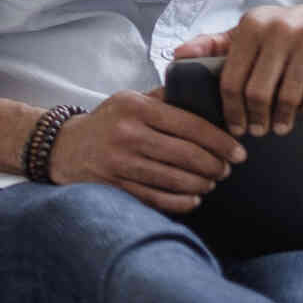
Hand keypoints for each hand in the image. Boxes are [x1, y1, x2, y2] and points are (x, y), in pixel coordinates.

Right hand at [47, 89, 245, 214]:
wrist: (64, 148)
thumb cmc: (106, 123)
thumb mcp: (129, 100)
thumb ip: (163, 100)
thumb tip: (206, 100)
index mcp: (136, 107)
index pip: (191, 124)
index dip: (221, 141)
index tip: (239, 151)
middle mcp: (128, 133)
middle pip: (187, 155)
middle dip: (216, 165)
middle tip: (227, 169)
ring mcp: (120, 162)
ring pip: (176, 180)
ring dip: (202, 184)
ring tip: (212, 181)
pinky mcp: (116, 186)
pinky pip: (159, 199)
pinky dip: (183, 202)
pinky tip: (194, 198)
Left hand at [172, 0, 302, 137]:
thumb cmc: (288, 30)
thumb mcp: (251, 32)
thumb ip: (214, 45)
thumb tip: (176, 55)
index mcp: (252, 25)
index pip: (231, 78)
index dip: (231, 110)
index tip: (236, 127)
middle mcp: (281, 28)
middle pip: (258, 92)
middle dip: (256, 119)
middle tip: (259, 130)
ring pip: (290, 96)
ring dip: (284, 119)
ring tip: (281, 126)